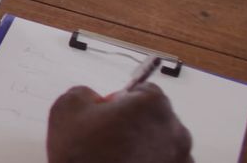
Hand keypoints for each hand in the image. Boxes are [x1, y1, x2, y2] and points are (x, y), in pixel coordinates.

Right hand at [47, 83, 192, 162]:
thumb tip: (95, 100)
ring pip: (163, 143)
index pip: (143, 91)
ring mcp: (180, 158)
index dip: (122, 101)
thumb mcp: (66, 108)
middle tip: (109, 138)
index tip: (107, 114)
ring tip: (117, 158)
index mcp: (152, 105)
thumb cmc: (81, 154)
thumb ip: (86, 93)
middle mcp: (175, 130)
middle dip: (136, 124)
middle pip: (157, 117)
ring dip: (145, 146)